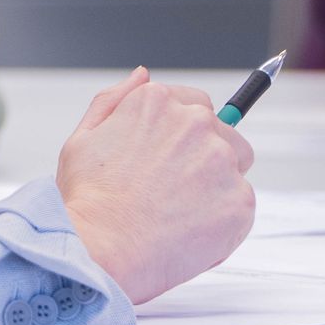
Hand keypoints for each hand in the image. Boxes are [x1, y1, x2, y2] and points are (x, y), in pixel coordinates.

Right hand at [57, 67, 255, 304]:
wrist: (103, 249)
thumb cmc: (88, 201)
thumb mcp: (83, 138)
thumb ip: (114, 99)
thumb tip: (142, 76)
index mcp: (157, 102)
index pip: (194, 104)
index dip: (182, 134)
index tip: (172, 157)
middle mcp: (194, 122)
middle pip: (222, 130)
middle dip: (204, 155)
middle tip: (172, 189)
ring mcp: (220, 160)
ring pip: (236, 167)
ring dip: (217, 183)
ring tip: (180, 212)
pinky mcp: (239, 200)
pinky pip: (241, 205)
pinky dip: (222, 219)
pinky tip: (189, 231)